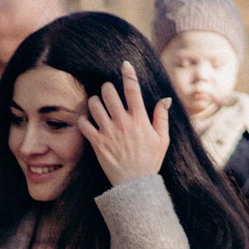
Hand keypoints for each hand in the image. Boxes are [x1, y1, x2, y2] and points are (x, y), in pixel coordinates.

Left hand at [79, 60, 172, 185]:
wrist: (135, 184)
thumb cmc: (150, 161)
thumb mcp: (162, 139)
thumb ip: (162, 117)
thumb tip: (166, 99)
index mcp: (140, 119)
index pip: (133, 90)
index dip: (128, 74)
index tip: (124, 64)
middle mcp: (123, 123)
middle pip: (110, 93)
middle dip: (107, 87)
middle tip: (107, 90)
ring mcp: (108, 132)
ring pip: (95, 106)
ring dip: (94, 101)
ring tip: (96, 103)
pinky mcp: (97, 143)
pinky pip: (84, 125)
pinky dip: (83, 119)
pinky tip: (87, 120)